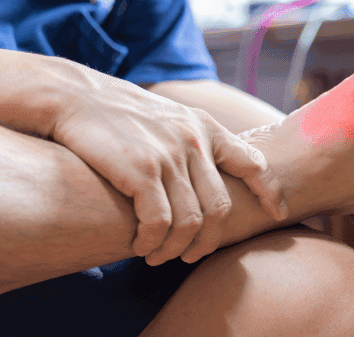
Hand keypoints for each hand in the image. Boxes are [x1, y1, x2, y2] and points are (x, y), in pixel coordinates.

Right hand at [51, 71, 285, 264]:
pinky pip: (161, 222)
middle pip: (219, 207)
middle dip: (208, 241)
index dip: (270, 191)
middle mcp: (193, 140)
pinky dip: (153, 242)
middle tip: (190, 255)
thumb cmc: (118, 114)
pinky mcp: (141, 170)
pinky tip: (141, 245)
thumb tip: (207, 177)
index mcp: (204, 127)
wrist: (75, 97)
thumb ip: (192, 140)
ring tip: (159, 256)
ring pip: (191, 222)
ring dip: (176, 248)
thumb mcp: (168, 116)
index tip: (278, 212)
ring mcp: (169, 155)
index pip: (252, 161)